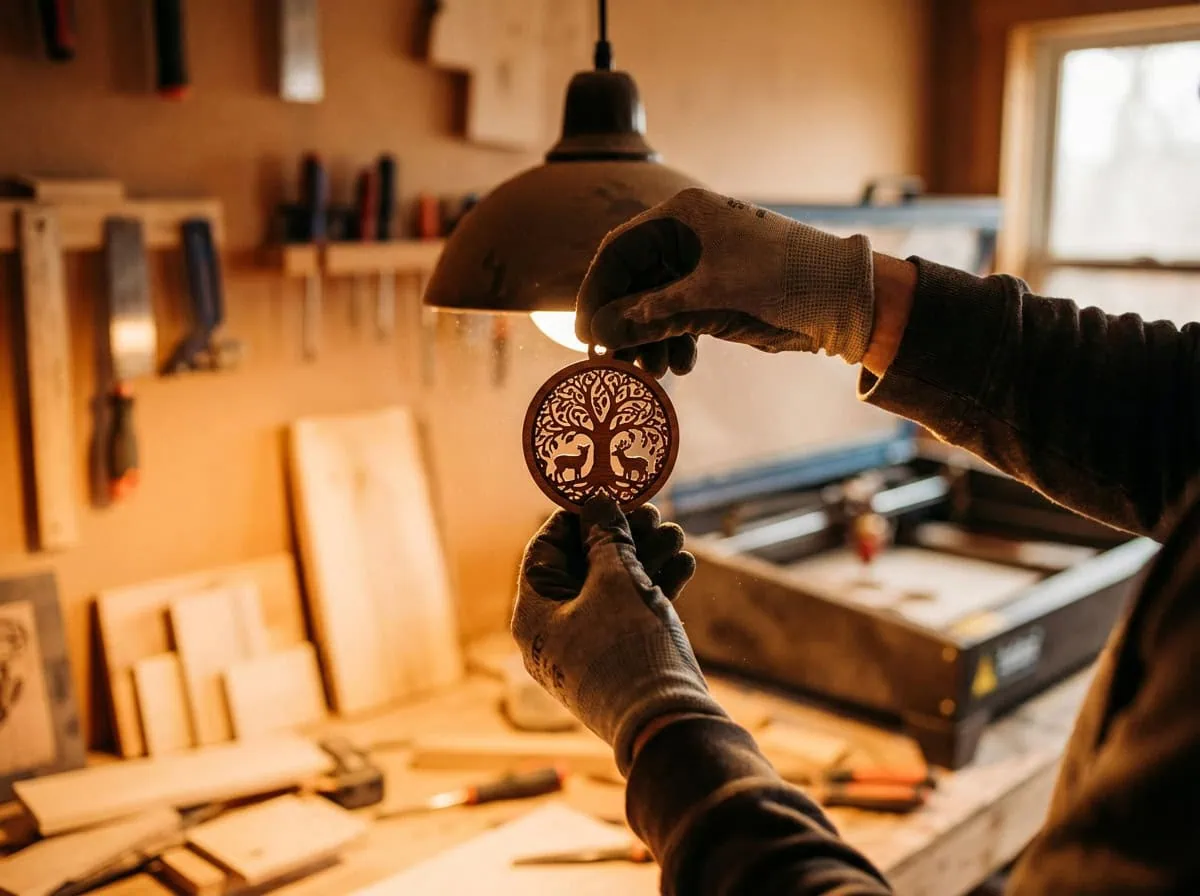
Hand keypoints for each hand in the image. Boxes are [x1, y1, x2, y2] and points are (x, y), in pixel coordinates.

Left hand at [512, 497, 725, 773]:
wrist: (667, 727)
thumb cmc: (630, 649)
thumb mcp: (616, 580)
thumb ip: (605, 536)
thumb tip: (595, 503)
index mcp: (533, 613)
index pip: (545, 548)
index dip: (576, 515)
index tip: (608, 492)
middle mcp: (553, 632)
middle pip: (582, 566)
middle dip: (621, 535)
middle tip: (652, 512)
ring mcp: (587, 649)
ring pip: (612, 588)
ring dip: (644, 557)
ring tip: (676, 534)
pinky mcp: (620, 662)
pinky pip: (629, 614)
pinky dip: (653, 588)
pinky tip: (684, 565)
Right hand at [575, 187, 875, 375]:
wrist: (848, 300)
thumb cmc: (782, 285)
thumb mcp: (709, 302)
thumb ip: (649, 317)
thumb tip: (597, 335)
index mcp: (682, 216)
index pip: (618, 251)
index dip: (595, 294)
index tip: (584, 335)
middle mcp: (689, 232)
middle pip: (633, 280)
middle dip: (623, 325)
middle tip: (612, 365)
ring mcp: (705, 260)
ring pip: (655, 302)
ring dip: (648, 339)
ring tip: (651, 374)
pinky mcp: (720, 286)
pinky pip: (680, 312)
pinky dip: (674, 339)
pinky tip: (680, 366)